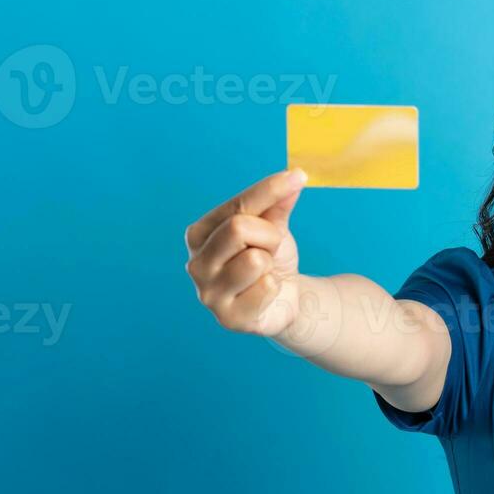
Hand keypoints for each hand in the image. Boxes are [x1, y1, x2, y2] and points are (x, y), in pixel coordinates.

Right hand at [185, 168, 305, 335]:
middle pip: (239, 228)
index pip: (237, 204)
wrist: (283, 299)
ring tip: (264, 273)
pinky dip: (274, 288)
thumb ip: (277, 203)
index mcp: (199, 234)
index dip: (271, 190)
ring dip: (270, 265)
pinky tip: (265, 295)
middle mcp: (195, 263)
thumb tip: (293, 175)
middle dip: (269, 236)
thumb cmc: (270, 258)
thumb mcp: (272, 227)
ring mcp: (208, 293)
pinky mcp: (228, 318)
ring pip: (254, 260)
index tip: (298, 176)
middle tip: (270, 249)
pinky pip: (266, 288)